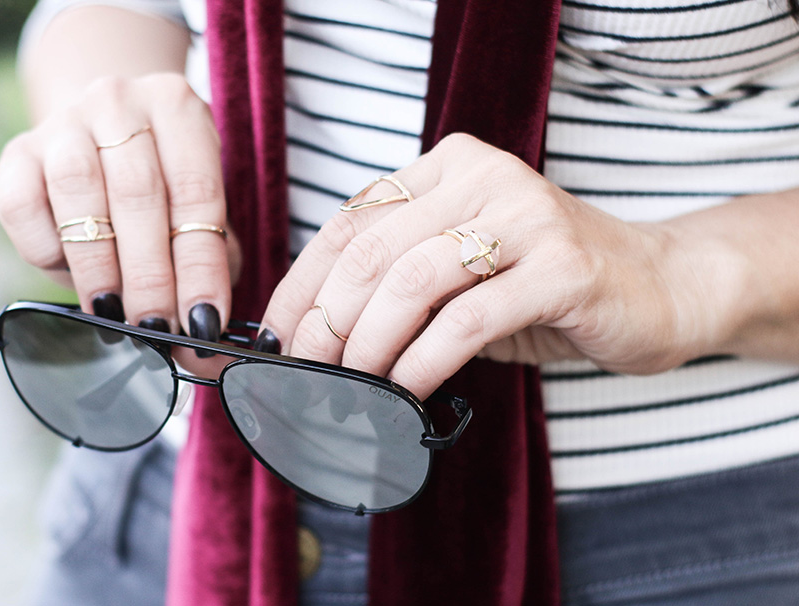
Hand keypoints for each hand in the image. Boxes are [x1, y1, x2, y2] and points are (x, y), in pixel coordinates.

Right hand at [0, 73, 241, 368]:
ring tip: (114, 314)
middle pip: (138, 194)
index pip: (197, 193)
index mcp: (177, 106)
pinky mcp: (16, 151)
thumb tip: (204, 326)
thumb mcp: (197, 204)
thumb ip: (208, 254)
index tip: (204, 321)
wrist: (99, 134)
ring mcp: (63, 121)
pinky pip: (23, 206)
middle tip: (157, 329)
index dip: (200, 266)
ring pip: (79, 194)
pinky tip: (68, 273)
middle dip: (150, 275)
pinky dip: (46, 249)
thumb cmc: (162, 185)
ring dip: (99, 267)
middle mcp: (118, 101)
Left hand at [260, 133, 711, 399]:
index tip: (277, 340)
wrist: (659, 286)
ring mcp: (526, 216)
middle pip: (370, 251)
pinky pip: (466, 319)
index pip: (349, 222)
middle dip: (325, 324)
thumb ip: (394, 284)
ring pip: (411, 281)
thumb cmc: (540, 287)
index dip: (302, 285)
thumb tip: (308, 336)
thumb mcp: (457, 274)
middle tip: (307, 376)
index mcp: (447, 166)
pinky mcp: (563, 267)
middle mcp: (483, 176)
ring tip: (352, 389)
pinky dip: (421, 363)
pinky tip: (404, 394)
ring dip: (367, 346)